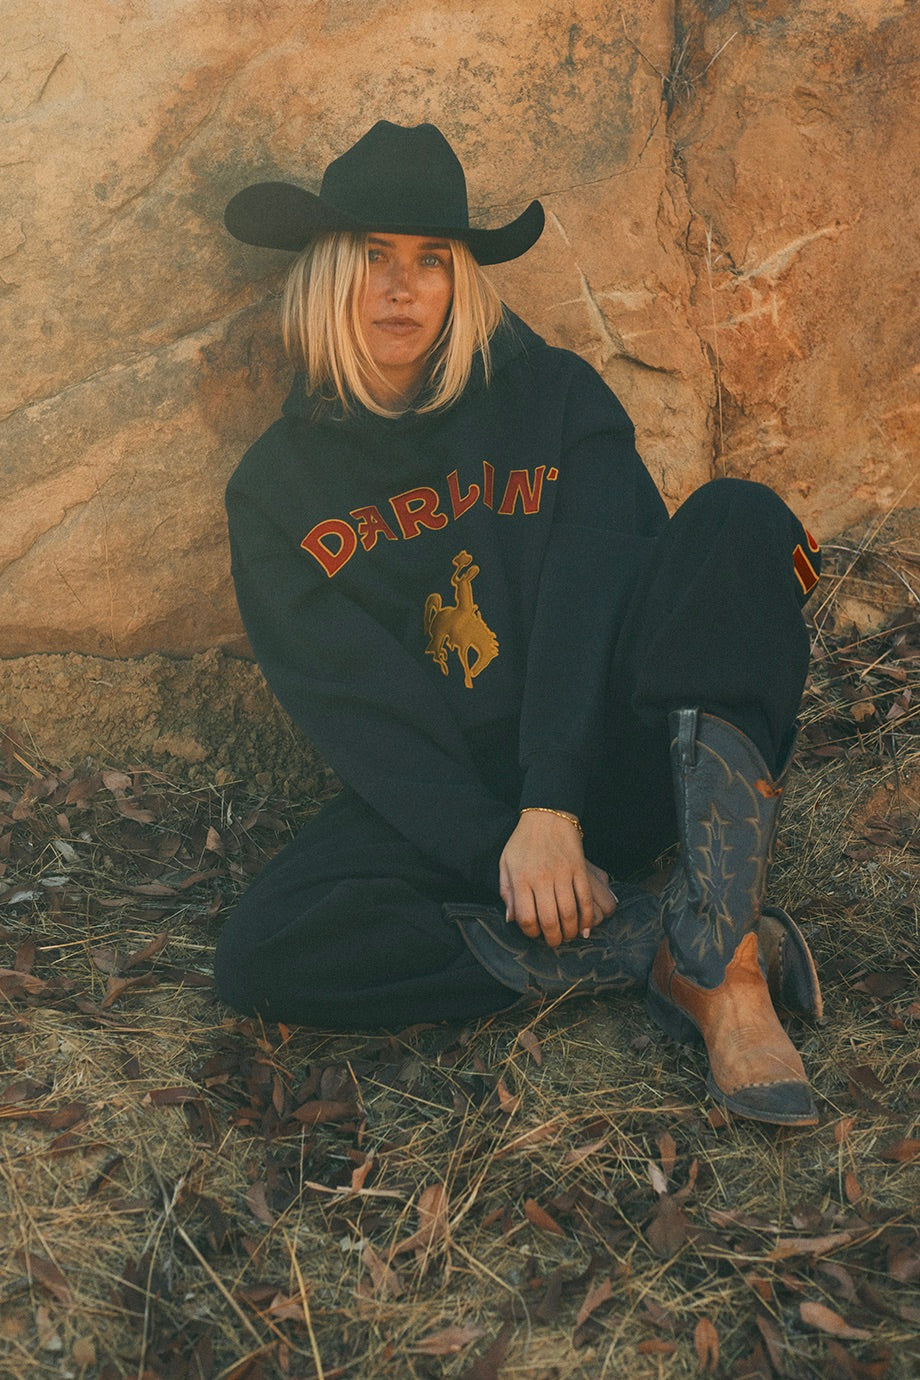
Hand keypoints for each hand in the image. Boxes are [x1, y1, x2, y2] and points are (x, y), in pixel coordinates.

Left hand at [499, 812, 616, 947]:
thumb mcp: (506, 864)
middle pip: (550, 920)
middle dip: (552, 938)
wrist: (546, 816)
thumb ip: (506, 892)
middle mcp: (542, 878)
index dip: (530, 932)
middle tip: (553, 942)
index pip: (526, 917)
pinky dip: (587, 917)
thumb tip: (511, 919)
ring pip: (569, 913)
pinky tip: (584, 926)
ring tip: (567, 936)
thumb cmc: (522, 841)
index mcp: (521, 879)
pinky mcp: (579, 869)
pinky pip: (586, 899)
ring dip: (570, 931)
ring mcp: (562, 874)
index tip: (533, 933)